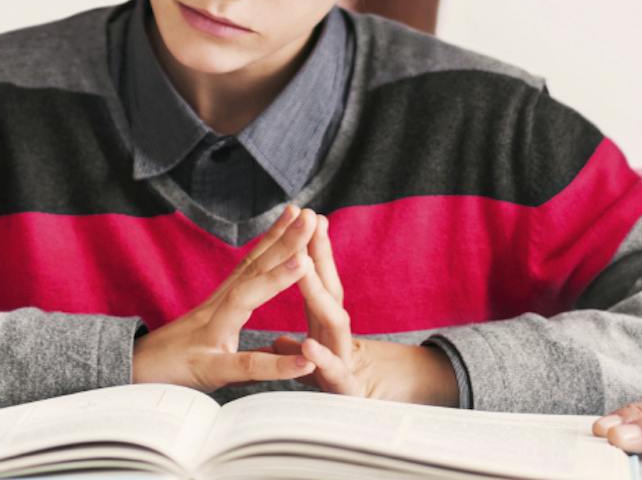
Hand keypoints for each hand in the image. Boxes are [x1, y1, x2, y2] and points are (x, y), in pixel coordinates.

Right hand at [133, 206, 321, 391]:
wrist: (127, 378)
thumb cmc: (170, 362)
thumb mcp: (211, 344)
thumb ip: (244, 339)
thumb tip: (278, 345)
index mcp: (220, 306)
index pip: (251, 264)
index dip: (274, 238)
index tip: (298, 214)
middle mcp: (214, 312)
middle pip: (252, 270)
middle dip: (283, 242)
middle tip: (310, 215)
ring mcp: (209, 337)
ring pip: (243, 301)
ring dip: (275, 280)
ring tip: (306, 261)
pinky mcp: (207, 370)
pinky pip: (243, 367)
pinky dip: (276, 366)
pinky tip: (304, 364)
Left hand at [268, 213, 457, 405]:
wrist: (362, 425)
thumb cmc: (332, 392)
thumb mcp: (309, 369)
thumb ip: (292, 350)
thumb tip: (278, 339)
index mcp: (325, 329)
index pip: (319, 282)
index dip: (313, 251)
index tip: (307, 216)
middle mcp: (338, 340)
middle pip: (330, 292)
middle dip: (321, 257)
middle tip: (312, 223)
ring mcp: (344, 363)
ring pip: (334, 323)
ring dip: (318, 295)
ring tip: (304, 267)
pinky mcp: (344, 394)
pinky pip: (332, 374)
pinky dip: (320, 359)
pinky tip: (307, 346)